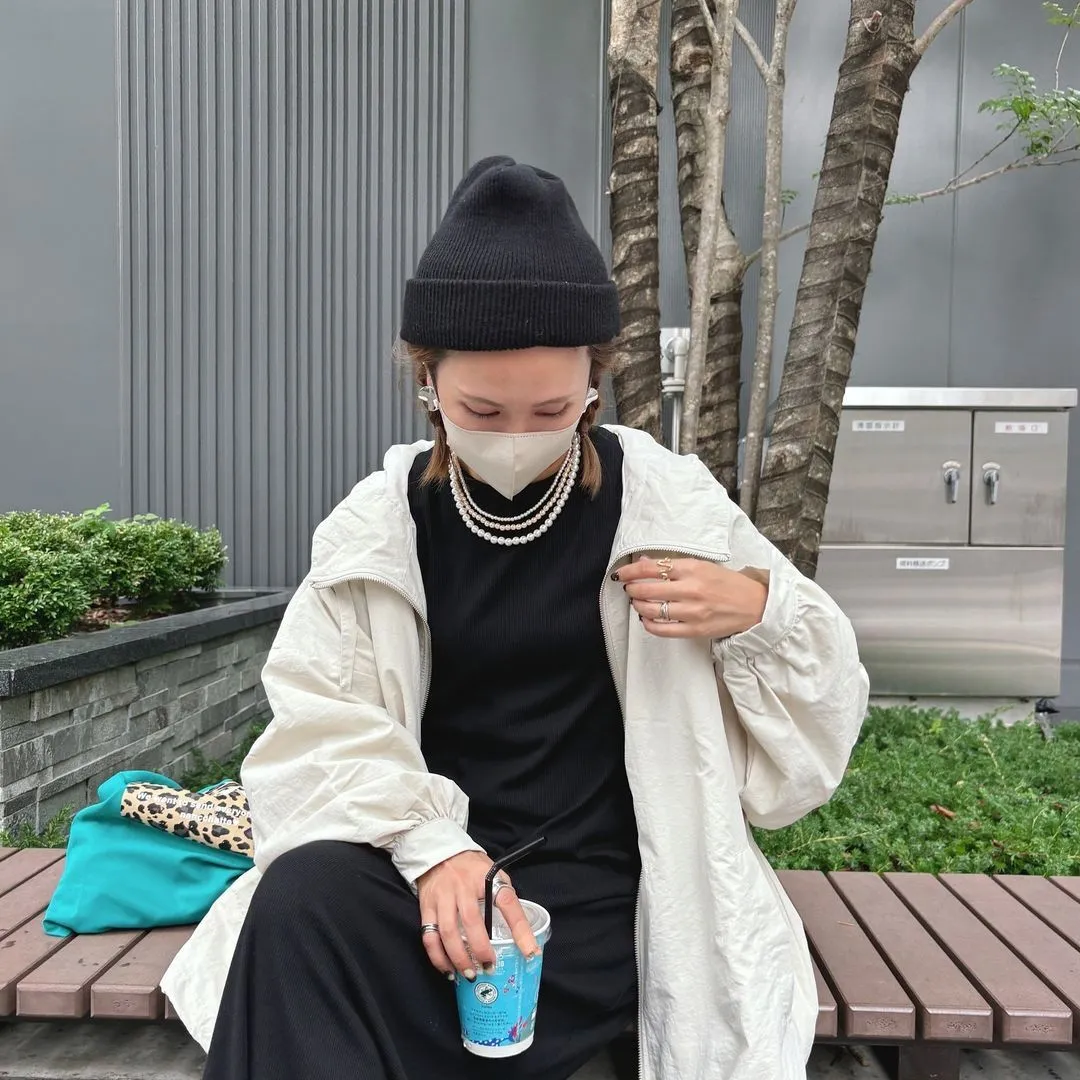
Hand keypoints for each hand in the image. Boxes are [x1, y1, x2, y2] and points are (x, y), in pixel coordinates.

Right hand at [416, 851, 538, 981]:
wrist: (438, 852)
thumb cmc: (472, 868)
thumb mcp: (494, 874)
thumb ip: (504, 899)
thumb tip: (523, 935)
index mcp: (486, 877)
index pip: (507, 901)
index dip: (520, 928)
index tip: (529, 952)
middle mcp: (462, 886)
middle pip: (471, 921)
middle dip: (481, 950)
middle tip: (490, 968)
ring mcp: (442, 897)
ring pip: (447, 932)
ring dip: (459, 958)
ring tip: (469, 975)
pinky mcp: (426, 907)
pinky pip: (429, 936)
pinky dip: (438, 957)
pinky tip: (448, 970)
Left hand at [614, 556, 767, 638]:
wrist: (755, 606)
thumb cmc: (728, 584)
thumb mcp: (703, 566)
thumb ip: (673, 565)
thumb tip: (644, 562)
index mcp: (693, 569)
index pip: (653, 568)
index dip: (631, 571)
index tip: (621, 574)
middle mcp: (691, 589)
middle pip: (648, 589)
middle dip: (632, 589)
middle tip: (629, 588)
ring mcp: (693, 612)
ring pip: (652, 610)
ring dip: (638, 606)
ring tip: (638, 602)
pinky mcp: (695, 630)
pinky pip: (663, 630)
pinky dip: (648, 625)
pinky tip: (646, 619)